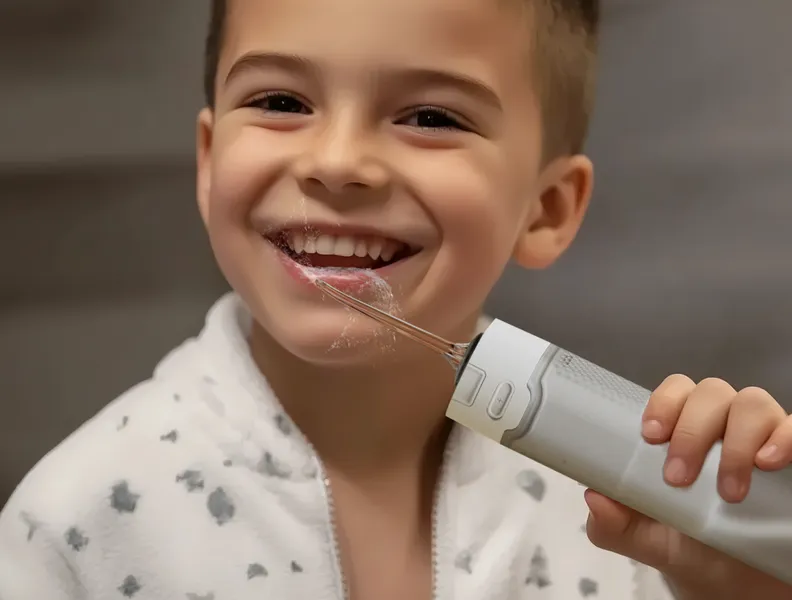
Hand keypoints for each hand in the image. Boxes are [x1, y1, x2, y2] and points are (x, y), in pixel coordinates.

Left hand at [583, 375, 791, 599]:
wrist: (740, 586)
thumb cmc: (694, 548)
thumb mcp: (649, 540)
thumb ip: (616, 524)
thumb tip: (595, 498)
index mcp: (686, 431)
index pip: (675, 392)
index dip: (663, 403)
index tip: (651, 436)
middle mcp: (726, 424)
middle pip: (710, 393)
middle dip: (691, 430)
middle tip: (679, 478)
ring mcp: (764, 437)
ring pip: (753, 403)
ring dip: (737, 441)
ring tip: (730, 488)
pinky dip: (785, 436)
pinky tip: (771, 461)